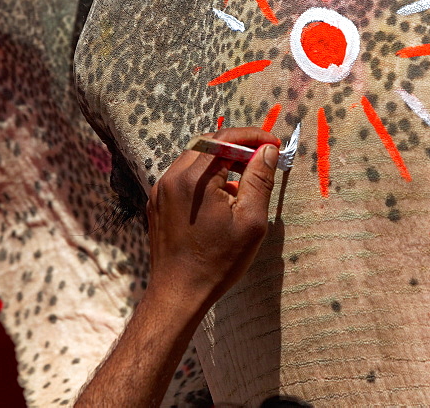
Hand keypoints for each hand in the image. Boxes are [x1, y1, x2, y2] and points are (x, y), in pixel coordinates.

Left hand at [146, 126, 280, 312]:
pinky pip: (183, 177)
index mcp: (194, 179)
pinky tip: (221, 197)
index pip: (224, 138)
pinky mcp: (157, 202)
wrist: (178, 293)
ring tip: (244, 181)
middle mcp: (172, 178)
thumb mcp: (250, 222)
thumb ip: (259, 180)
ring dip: (220, 161)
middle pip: (207, 143)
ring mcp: (161, 189)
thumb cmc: (218, 262)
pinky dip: (204, 176)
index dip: (252, 136)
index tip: (272, 143)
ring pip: (194, 159)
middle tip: (262, 159)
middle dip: (237, 146)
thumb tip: (267, 151)